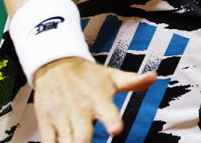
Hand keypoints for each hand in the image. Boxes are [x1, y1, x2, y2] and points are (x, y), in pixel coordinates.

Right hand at [32, 57, 156, 141]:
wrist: (55, 65)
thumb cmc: (87, 75)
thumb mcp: (112, 76)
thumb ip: (133, 81)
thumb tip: (154, 76)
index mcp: (98, 99)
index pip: (107, 112)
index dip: (112, 121)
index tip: (116, 130)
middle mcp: (79, 110)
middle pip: (81, 135)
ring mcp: (61, 117)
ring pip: (64, 141)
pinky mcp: (46, 122)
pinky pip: (48, 141)